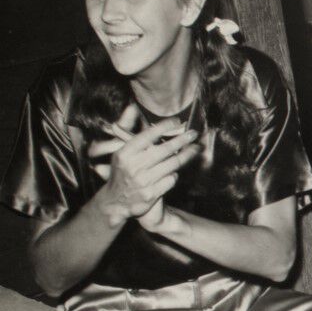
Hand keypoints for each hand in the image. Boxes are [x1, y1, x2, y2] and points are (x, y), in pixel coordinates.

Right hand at [92, 105, 200, 226]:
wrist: (115, 203)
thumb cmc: (121, 173)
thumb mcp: (120, 154)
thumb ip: (129, 135)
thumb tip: (132, 107)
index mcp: (125, 154)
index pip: (148, 135)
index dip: (164, 126)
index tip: (177, 121)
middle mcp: (134, 166)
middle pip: (166, 149)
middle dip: (183, 140)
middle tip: (194, 133)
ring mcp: (144, 181)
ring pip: (173, 164)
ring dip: (187, 155)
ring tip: (196, 148)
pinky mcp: (152, 194)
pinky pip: (171, 179)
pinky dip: (174, 175)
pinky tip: (174, 171)